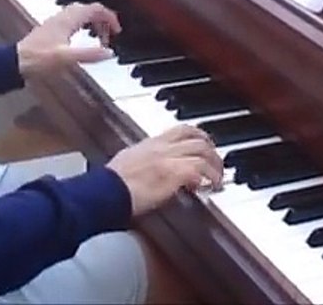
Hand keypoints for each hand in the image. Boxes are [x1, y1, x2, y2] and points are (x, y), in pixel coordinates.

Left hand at [15, 2, 120, 79]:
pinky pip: (72, 19)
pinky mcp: (51, 28)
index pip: (95, 9)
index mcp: (68, 20)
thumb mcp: (67, 58)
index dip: (109, 17)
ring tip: (99, 37)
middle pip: (88, 9)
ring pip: (80, 13)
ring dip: (93, 22)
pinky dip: (83, 25)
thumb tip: (109, 53)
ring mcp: (56, 21)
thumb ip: (89, 54)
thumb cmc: (38, 59)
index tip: (117, 30)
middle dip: (102, 19)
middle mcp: (62, 17)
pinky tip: (81, 38)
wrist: (16, 62)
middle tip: (110, 34)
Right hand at [106, 125, 224, 216]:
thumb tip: (150, 169)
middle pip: (197, 138)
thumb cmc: (110, 185)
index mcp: (151, 143)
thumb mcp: (128, 163)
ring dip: (214, 166)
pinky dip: (207, 178)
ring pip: (202, 151)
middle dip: (212, 151)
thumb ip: (143, 160)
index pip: (181, 129)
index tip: (206, 145)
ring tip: (217, 179)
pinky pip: (199, 169)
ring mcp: (167, 158)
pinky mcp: (172, 173)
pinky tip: (209, 188)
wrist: (105, 192)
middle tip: (218, 165)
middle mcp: (161, 147)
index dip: (199, 136)